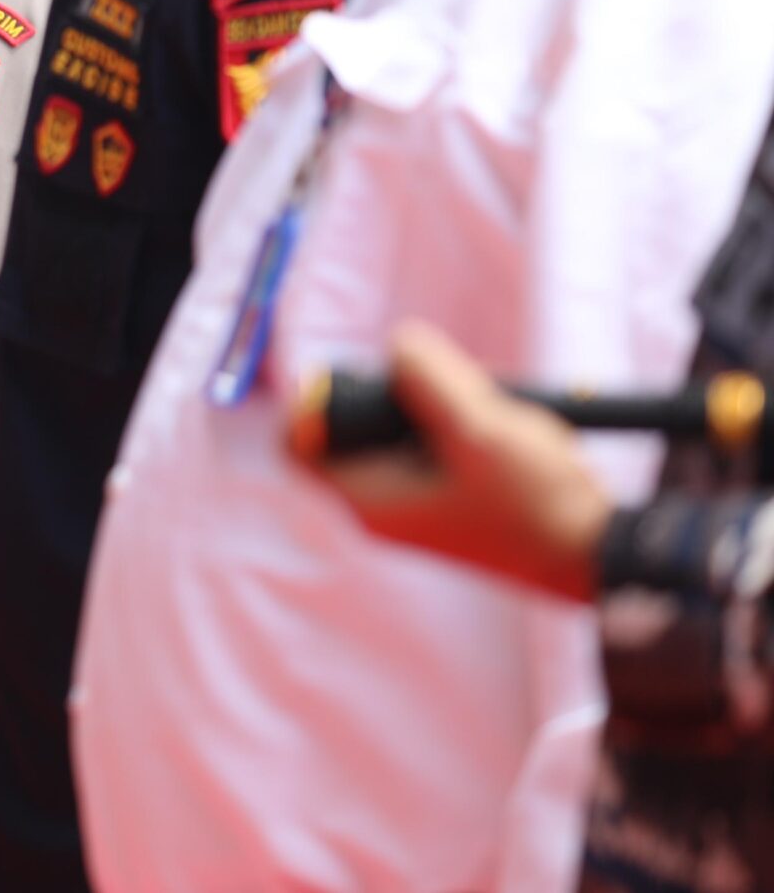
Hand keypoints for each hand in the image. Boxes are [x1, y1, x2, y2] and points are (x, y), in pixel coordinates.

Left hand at [294, 322, 611, 602]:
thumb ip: (430, 379)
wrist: (598, 553)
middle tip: (447, 392)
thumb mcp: (478, 428)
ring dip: (442, 404)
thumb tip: (399, 342)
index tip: (370, 379)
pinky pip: (438, 441)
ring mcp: (418, 501)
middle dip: (397, 393)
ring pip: (402, 426)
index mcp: (369, 499)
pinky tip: (506, 427)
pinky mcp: (452, 496)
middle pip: (354, 423)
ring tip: (490, 414)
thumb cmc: (536, 504)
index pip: (298, 443)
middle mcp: (383, 505)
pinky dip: (465, 423)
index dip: (316, 399)